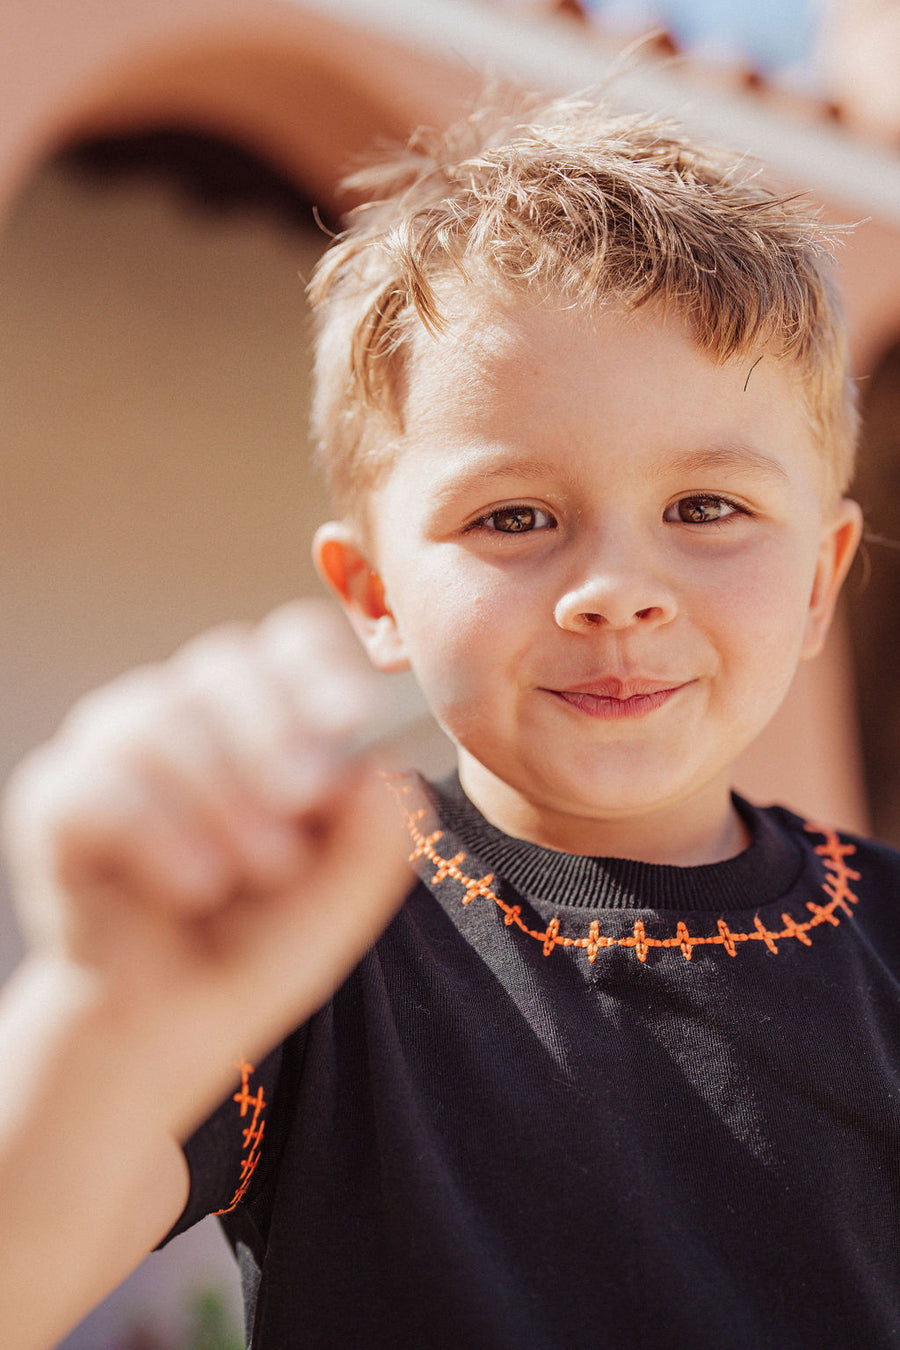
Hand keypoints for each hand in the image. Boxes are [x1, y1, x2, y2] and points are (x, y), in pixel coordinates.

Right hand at [1, 602, 413, 1120]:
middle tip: (303, 802)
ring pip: (160, 721)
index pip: (293, 646)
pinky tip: (193, 886)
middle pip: (226, 664)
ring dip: (219, 800)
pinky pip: (100, 787)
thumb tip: (389, 771)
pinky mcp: (55, 801)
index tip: (353, 720)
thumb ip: (373, 843)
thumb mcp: (338, 903)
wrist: (169, 1029)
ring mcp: (112, 748)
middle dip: (272, 733)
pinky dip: (157, 835)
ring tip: (251, 874)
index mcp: (262, 717)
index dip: (322, 672)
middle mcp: (184, 713)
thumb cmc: (257, 946)